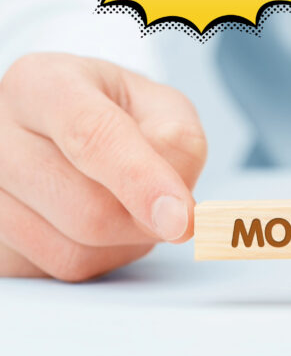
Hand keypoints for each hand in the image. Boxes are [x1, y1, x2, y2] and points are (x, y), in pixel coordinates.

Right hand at [0, 53, 205, 280]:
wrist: (65, 129)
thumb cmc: (119, 114)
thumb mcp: (161, 106)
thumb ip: (178, 144)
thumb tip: (172, 207)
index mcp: (44, 83)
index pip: (93, 135)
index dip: (141, 180)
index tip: (182, 219)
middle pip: (86, 208)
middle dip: (145, 220)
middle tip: (171, 206)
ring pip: (71, 251)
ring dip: (124, 242)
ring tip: (129, 205)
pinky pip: (58, 271)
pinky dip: (99, 257)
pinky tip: (100, 224)